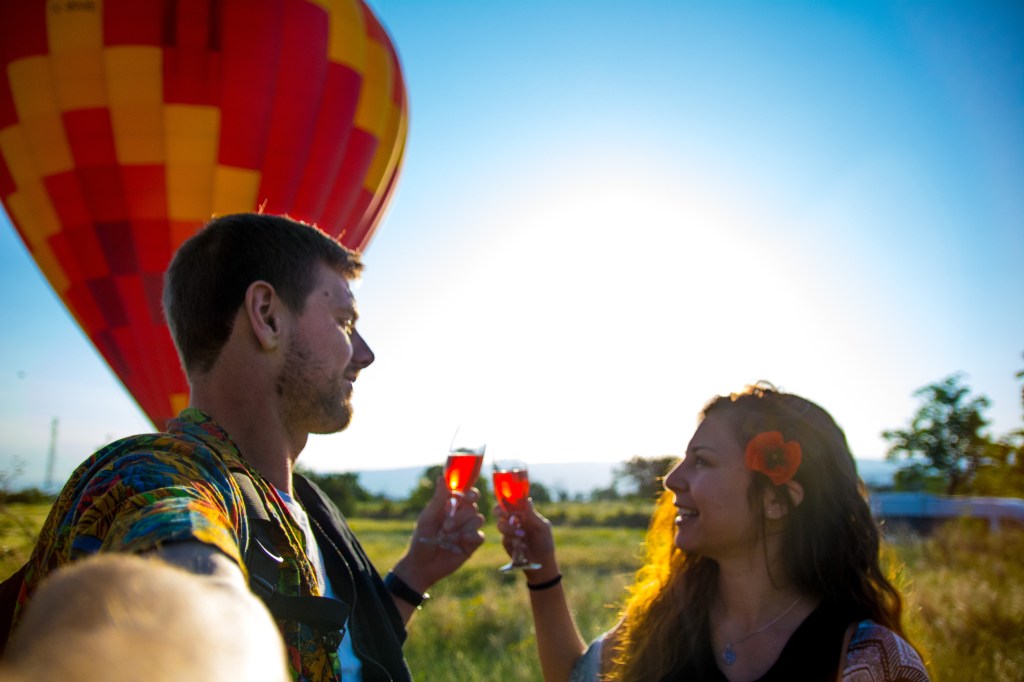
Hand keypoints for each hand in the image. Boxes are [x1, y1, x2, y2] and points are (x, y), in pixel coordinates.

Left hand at [394, 476, 484, 592]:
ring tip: (448, 537)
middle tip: (445, 527)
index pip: (467, 493)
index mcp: (451, 506)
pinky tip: (462, 540)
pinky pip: (480, 535)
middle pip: (473, 506)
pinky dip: (472, 536)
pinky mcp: (472, 544)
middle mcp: (462, 516)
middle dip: (460, 516)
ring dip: (463, 527)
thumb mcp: (427, 518)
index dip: (469, 493)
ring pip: (478, 520)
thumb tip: (441, 477)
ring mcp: (468, 529)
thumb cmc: (421, 539)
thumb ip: (438, 499)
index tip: (464, 498)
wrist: (422, 566)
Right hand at [493, 498, 556, 570]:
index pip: (511, 502)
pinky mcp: (506, 542)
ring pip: (500, 524)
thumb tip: (527, 499)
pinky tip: (523, 546)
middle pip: (499, 511)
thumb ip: (533, 515)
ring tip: (522, 536)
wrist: (542, 563)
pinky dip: (513, 541)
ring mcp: (509, 531)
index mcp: (524, 513)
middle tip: (507, 516)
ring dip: (510, 529)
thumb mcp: (542, 527)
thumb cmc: (545, 542)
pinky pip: (504, 538)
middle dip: (500, 512)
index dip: (507, 500)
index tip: (510, 503)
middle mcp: (514, 520)